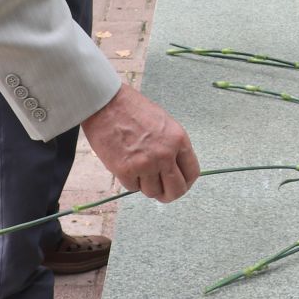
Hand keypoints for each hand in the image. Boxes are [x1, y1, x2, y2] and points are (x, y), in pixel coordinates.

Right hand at [81, 84, 199, 201]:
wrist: (106, 104)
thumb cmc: (133, 109)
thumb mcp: (164, 123)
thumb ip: (172, 146)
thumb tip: (175, 169)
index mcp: (178, 140)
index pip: (192, 172)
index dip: (186, 182)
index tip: (179, 184)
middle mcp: (165, 154)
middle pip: (176, 190)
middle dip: (169, 194)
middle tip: (162, 192)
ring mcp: (145, 164)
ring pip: (153, 192)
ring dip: (147, 186)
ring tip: (139, 170)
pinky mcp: (125, 171)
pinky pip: (133, 188)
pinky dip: (130, 181)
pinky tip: (126, 165)